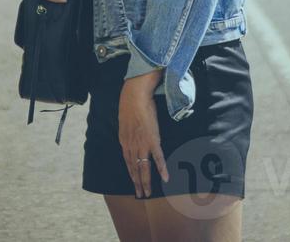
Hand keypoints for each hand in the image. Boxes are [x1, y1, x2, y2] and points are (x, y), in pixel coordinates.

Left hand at [119, 75, 168, 197]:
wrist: (135, 97)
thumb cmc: (130, 105)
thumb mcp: (124, 121)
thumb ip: (127, 132)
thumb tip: (130, 136)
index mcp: (124, 141)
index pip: (127, 162)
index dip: (131, 173)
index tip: (134, 182)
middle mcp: (131, 146)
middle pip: (134, 168)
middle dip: (137, 182)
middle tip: (140, 194)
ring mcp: (142, 144)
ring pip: (144, 167)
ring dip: (146, 181)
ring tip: (148, 192)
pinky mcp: (153, 140)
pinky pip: (158, 158)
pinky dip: (162, 168)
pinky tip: (165, 178)